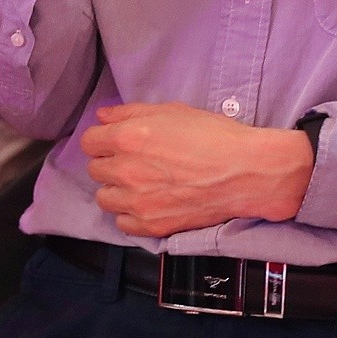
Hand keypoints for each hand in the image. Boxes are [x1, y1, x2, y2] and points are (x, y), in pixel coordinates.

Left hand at [79, 102, 314, 235]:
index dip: (103, 140)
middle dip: (111, 164)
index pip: (89, 142)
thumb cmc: (214, 136)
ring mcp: (138, 202)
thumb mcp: (172, 111)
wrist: (247, 172)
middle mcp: (126, 171)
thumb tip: (102, 117)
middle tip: (135, 162)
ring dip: (117, 191)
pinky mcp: (152, 226)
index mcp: (128, 138)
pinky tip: (149, 204)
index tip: (116, 142)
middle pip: (95, 170)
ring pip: (105, 198)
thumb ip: (130, 112)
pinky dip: (131, 216)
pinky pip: (123, 224)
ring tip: (140, 185)